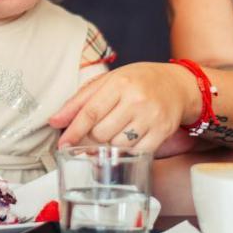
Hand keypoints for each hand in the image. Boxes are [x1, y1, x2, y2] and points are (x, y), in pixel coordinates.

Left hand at [48, 63, 199, 152]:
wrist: (177, 84)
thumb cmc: (137, 81)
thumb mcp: (107, 81)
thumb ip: (79, 101)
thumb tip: (55, 121)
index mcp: (120, 83)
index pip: (90, 112)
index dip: (73, 131)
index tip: (62, 144)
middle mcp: (137, 100)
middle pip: (102, 132)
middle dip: (93, 137)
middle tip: (95, 131)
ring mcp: (152, 117)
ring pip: (118, 145)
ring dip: (110, 143)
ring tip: (116, 129)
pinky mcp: (163, 132)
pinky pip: (136, 151)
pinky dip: (128, 149)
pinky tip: (129, 136)